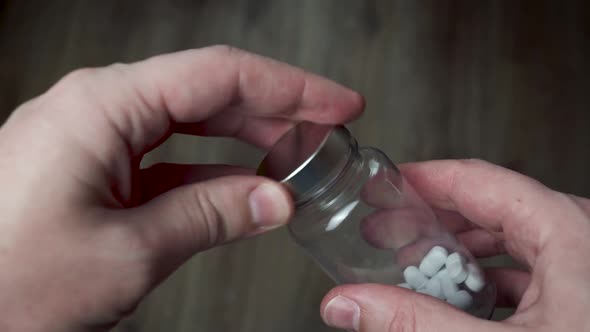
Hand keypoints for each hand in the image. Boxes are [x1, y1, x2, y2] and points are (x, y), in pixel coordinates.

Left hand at [0, 45, 363, 330]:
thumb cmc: (8, 286)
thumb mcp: (129, 252)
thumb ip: (210, 215)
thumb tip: (274, 199)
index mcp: (102, 106)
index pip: (219, 75)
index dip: (290, 87)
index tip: (336, 104)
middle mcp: (96, 110)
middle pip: (207, 92)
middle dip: (274, 112)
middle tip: (325, 131)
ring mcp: (92, 141)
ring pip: (189, 125)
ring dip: (245, 143)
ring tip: (294, 161)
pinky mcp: (92, 173)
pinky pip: (165, 160)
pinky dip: (209, 173)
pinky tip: (244, 190)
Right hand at [321, 159, 589, 330]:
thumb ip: (415, 323)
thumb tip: (350, 304)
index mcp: (570, 231)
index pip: (477, 180)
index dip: (423, 179)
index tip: (386, 185)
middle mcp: (582, 239)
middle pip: (490, 208)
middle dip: (433, 220)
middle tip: (390, 232)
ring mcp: (586, 268)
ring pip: (510, 242)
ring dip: (460, 253)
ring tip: (419, 267)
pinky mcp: (584, 296)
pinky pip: (529, 273)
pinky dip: (489, 282)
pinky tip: (464, 303)